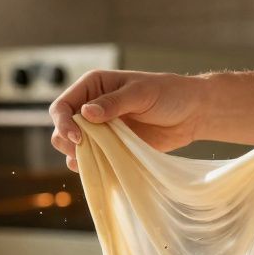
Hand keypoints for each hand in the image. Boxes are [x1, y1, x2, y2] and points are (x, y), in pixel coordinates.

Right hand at [50, 70, 209, 170]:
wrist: (192, 114)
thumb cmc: (169, 94)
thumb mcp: (141, 93)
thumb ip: (114, 103)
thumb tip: (86, 113)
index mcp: (92, 87)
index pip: (62, 106)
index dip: (62, 122)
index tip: (77, 137)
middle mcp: (90, 108)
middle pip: (61, 129)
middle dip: (67, 142)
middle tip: (85, 150)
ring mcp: (99, 130)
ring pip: (73, 148)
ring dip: (79, 156)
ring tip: (98, 158)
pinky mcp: (110, 148)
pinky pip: (92, 161)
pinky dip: (93, 167)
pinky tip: (104, 167)